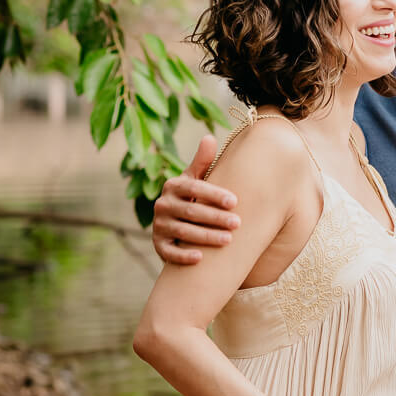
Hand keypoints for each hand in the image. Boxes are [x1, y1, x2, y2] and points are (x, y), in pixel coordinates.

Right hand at [152, 135, 240, 263]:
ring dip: (206, 236)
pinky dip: (183, 255)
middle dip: (215, 218)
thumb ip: (203, 161)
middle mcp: (163, 204)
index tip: (234, 201)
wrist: (176, 224)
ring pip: (183, 231)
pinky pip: (169, 252)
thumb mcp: (195, 179)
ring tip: (228, 240)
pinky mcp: (158, 245)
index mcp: (174, 185)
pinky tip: (200, 258)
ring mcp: (159, 225)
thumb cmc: (193, 198)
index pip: (194, 188)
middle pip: (191, 211)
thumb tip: (209, 137)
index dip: (214, 194)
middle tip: (238, 223)